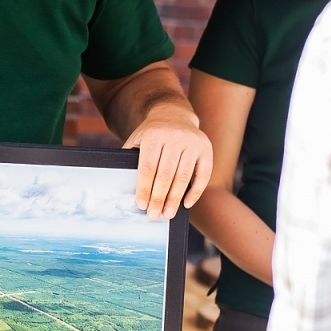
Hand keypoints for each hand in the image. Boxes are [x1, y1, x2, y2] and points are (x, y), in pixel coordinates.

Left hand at [123, 105, 212, 219]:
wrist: (174, 114)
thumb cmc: (152, 134)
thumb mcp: (138, 140)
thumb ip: (130, 159)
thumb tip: (124, 189)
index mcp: (154, 135)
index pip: (148, 168)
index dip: (144, 189)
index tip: (142, 206)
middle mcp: (174, 137)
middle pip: (165, 175)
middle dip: (159, 198)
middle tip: (155, 215)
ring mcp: (192, 142)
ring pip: (183, 177)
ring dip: (175, 199)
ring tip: (168, 214)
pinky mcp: (206, 148)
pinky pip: (203, 174)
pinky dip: (195, 192)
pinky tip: (186, 204)